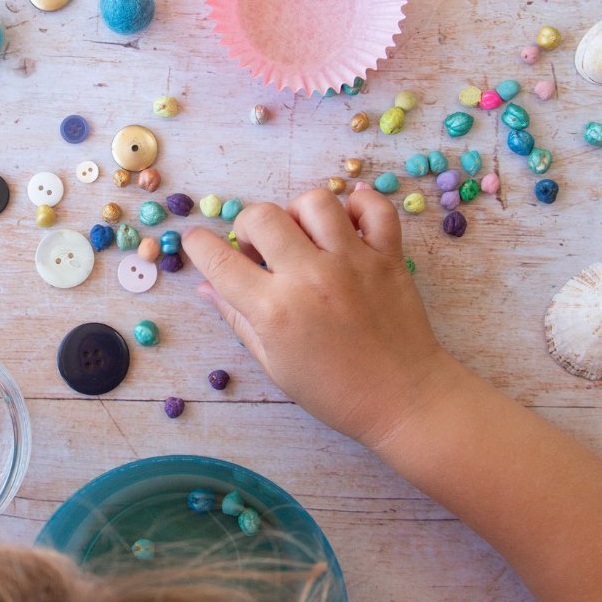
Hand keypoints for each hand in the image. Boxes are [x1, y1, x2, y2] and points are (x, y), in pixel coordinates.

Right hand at [183, 187, 459, 451]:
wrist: (403, 400)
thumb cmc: (333, 390)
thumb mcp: (274, 363)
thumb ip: (238, 318)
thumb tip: (206, 286)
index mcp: (275, 310)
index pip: (220, 261)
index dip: (198, 245)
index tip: (197, 242)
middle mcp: (310, 277)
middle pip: (263, 216)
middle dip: (249, 226)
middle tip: (260, 250)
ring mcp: (352, 261)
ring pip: (315, 202)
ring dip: (299, 213)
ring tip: (304, 237)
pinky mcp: (388, 256)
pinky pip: (374, 207)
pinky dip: (359, 205)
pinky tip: (347, 224)